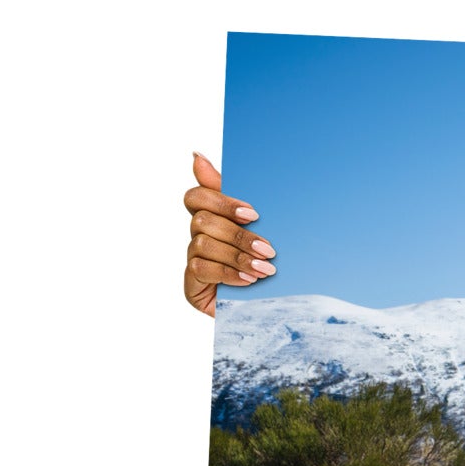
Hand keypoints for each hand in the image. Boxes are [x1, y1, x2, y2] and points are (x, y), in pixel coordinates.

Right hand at [183, 152, 273, 317]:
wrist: (273, 309)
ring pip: (202, 244)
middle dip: (238, 235)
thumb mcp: (261, 227)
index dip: (222, 201)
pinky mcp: (191, 285)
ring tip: (265, 270)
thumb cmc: (267, 263)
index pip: (196, 196)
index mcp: (213, 218)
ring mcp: (193, 260)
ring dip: (237, 256)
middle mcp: (198, 237)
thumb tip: (196, 156)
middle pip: (202, 220)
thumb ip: (235, 195)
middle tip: (269, 249)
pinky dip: (228, 273)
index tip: (253, 214)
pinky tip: (249, 281)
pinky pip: (200, 269)